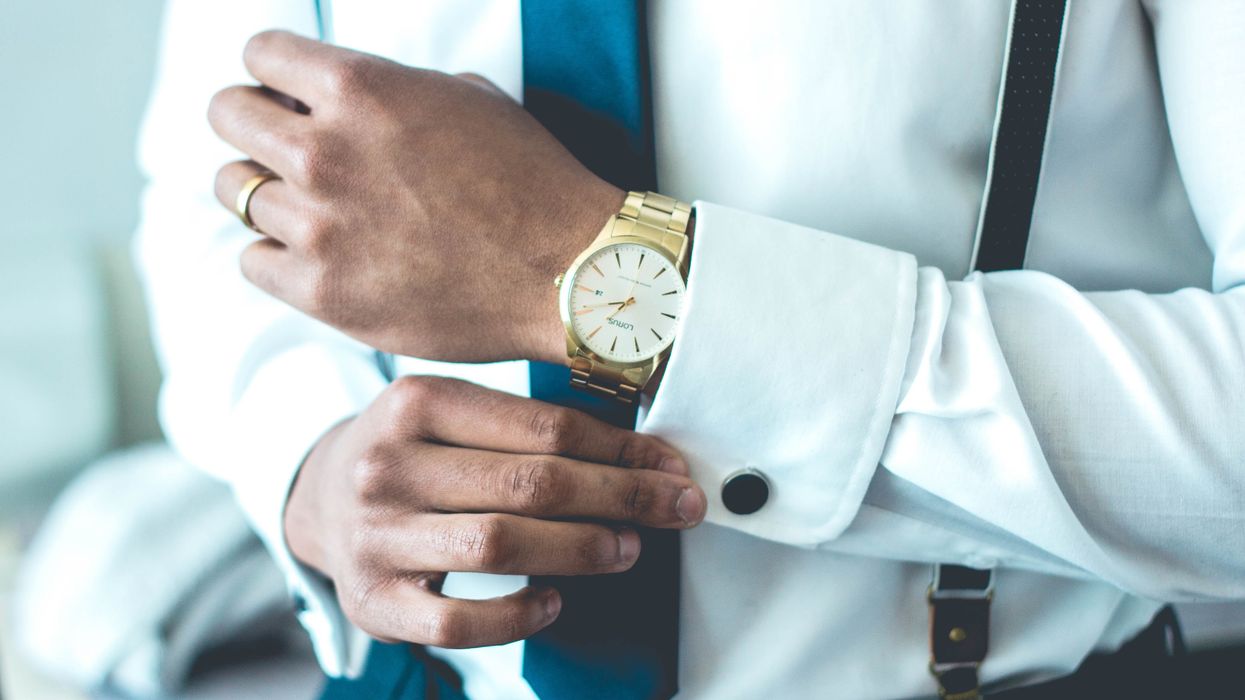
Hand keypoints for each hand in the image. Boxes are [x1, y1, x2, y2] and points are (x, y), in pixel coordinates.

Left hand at [209, 30, 623, 365]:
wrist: (566, 271)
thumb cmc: (530, 182)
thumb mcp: (466, 97)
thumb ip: (390, 89)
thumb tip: (342, 96)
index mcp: (361, 88)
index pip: (260, 54)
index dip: (274, 73)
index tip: (287, 95)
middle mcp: (325, 151)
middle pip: (226, 114)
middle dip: (251, 124)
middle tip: (280, 147)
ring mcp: (318, 225)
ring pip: (234, 191)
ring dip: (265, 193)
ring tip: (308, 207)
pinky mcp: (321, 290)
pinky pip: (252, 260)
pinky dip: (276, 255)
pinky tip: (316, 255)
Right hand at [283, 375, 705, 647]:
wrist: (319, 496)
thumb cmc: (412, 452)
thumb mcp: (451, 414)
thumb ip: (529, 427)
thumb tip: (643, 458)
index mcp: (416, 402)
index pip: (543, 426)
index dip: (621, 452)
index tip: (670, 468)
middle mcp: (387, 464)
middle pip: (531, 483)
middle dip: (620, 498)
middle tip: (673, 508)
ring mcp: (375, 536)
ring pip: (500, 544)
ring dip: (581, 549)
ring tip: (627, 548)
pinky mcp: (373, 601)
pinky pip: (458, 622)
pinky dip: (517, 615)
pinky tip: (554, 600)